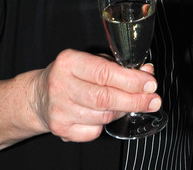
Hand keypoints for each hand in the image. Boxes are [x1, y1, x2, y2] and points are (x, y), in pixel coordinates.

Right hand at [31, 49, 160, 141]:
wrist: (39, 96)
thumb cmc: (70, 75)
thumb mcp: (90, 61)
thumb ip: (117, 66)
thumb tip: (147, 72)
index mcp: (69, 62)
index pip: (105, 72)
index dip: (131, 80)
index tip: (150, 83)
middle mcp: (61, 86)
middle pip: (105, 98)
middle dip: (135, 100)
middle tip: (153, 100)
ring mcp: (59, 110)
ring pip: (103, 116)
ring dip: (123, 110)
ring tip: (132, 104)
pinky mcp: (61, 129)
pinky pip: (94, 131)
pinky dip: (106, 124)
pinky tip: (106, 113)